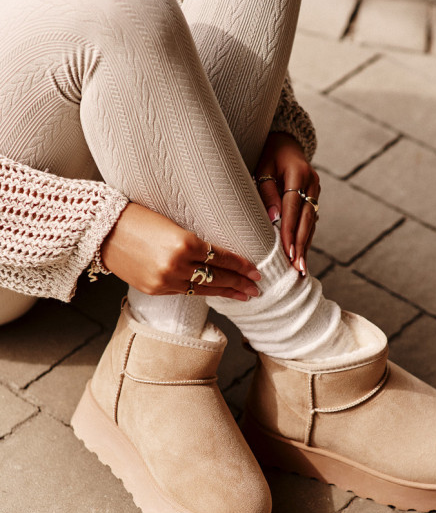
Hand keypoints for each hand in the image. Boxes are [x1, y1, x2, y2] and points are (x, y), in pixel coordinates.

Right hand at [100, 202, 260, 299]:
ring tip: (243, 296)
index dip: (241, 265)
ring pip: (203, 289)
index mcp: (184, 242)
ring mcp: (165, 280)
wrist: (101, 231)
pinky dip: (202, 293)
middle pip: (217, 277)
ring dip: (226, 292)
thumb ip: (192, 240)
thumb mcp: (170, 222)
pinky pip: (185, 293)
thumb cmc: (135, 217)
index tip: (256, 270)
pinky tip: (214, 294)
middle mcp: (176, 265)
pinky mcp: (155, 289)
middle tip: (257, 288)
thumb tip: (215, 252)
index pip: (222, 257)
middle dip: (240, 283)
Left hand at [255, 131, 319, 274]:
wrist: (285, 141)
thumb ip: (267, 192)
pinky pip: (310, 221)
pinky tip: (301, 255)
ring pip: (311, 223)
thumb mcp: (262, 168)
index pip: (293, 208)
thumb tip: (273, 218)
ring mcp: (316, 191)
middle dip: (302, 245)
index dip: (290, 231)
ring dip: (305, 246)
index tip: (288, 252)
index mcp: (299, 173)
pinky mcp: (314, 198)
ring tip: (301, 268)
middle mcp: (312, 183)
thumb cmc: (268, 155)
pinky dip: (305, 238)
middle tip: (298, 267)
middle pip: (306, 219)